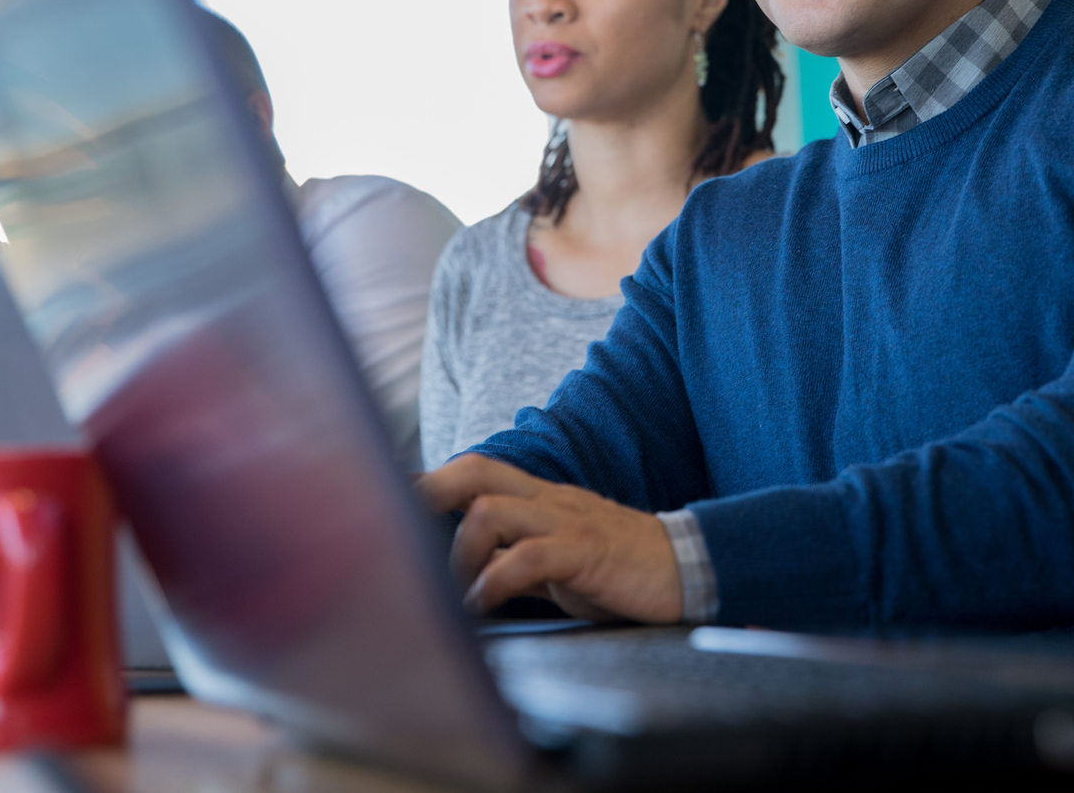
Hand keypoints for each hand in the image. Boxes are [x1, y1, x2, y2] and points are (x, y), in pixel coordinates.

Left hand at [416, 454, 681, 622]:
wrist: (690, 569)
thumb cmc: (618, 569)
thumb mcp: (557, 560)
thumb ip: (513, 557)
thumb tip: (461, 578)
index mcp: (539, 498)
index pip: (474, 471)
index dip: (427, 480)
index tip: (384, 494)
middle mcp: (547, 499)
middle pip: (475, 471)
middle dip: (427, 491)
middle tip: (398, 524)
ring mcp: (566, 521)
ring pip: (491, 509)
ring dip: (460, 552)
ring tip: (460, 589)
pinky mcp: (586, 550)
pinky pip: (528, 555)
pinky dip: (493, 580)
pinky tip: (482, 603)